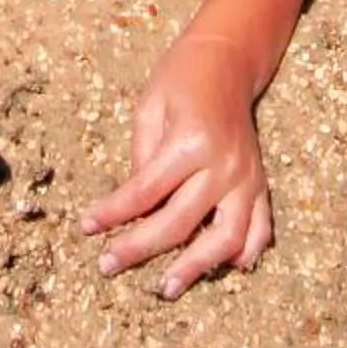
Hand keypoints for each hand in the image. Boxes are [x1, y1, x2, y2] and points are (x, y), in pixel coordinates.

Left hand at [80, 34, 270, 300]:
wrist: (227, 60)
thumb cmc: (181, 78)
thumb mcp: (149, 107)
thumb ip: (142, 158)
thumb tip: (133, 208)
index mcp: (191, 141)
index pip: (145, 191)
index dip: (112, 213)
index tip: (86, 228)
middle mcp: (224, 165)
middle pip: (179, 222)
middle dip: (139, 249)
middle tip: (105, 266)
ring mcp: (247, 178)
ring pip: (226, 238)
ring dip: (196, 268)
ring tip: (167, 287)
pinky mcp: (260, 184)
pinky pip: (259, 229)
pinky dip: (244, 253)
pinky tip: (223, 268)